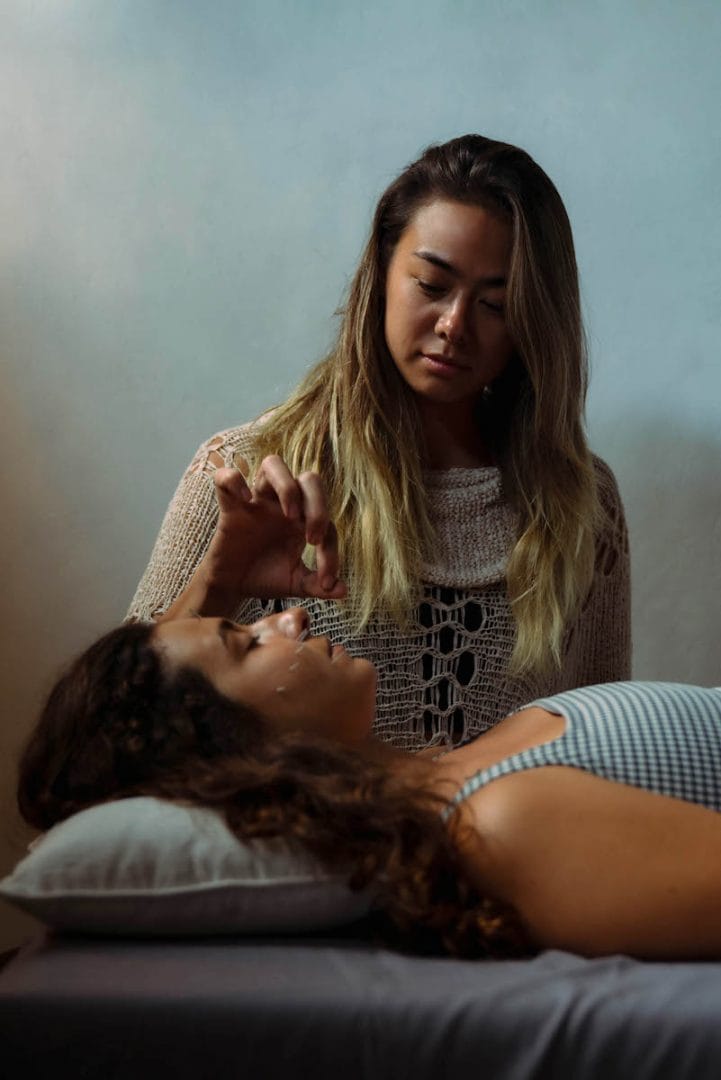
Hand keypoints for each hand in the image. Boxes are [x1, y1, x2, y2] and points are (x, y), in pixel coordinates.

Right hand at [198, 455, 346, 603]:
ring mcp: (258, 501)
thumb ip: (317, 585)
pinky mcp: (231, 506)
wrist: (233, 586)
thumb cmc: (266, 577)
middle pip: (310, 479)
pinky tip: (245, 501)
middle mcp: (284, 504)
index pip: (328, 522)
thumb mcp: (295, 583)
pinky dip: (235, 481)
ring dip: (287, 487)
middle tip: (312, 538)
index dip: (331, 552)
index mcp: (304, 520)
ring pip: (274, 464)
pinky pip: (227, 478)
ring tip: (289, 516)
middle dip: (318, 506)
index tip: (326, 580)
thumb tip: (343, 591)